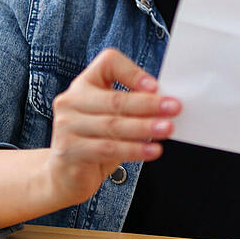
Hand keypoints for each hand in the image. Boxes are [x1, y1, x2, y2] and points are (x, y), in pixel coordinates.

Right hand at [47, 48, 179, 207]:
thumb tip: (166, 104)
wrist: (66, 175)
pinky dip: (134, 150)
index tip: (156, 86)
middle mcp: (71, 101)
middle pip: (114, 99)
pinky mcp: (69, 150)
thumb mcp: (112, 117)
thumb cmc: (96, 141)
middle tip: (174, 108)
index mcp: (84, 84)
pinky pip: (108, 148)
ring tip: (167, 128)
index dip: (132, 72)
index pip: (108, 63)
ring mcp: (66, 125)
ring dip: (144, 127)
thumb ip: (131, 107)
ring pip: (113, 125)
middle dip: (148, 104)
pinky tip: (152, 150)